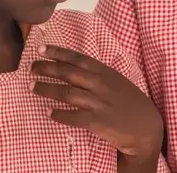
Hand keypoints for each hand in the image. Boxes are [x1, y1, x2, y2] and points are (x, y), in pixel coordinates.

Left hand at [30, 45, 163, 159]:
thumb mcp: (115, 80)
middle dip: (47, 68)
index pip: (77, 58)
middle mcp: (100, 84)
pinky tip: (48, 112)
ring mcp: (98, 102)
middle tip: (31, 67)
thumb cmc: (128, 101)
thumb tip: (72, 66)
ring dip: (47, 89)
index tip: (41, 49)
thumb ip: (96, 73)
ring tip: (32, 87)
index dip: (58, 52)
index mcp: (104, 71)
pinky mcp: (97, 121)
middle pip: (68, 73)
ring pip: (67, 93)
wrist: (145, 126)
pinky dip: (59, 114)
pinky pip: (73, 116)